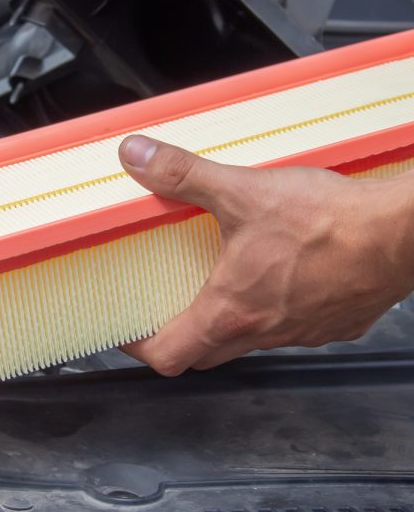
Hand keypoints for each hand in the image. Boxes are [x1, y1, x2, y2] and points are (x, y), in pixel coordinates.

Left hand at [118, 134, 413, 375]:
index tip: (125, 328)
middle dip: (177, 334)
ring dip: (224, 320)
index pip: (169, 355)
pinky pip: (290, 328)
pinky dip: (269, 310)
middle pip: (205, 353)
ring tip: (213, 281)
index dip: (138, 345)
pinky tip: (274, 275)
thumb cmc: (330, 223)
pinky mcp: (334, 323)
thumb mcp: (240, 190)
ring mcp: (303, 333)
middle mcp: (266, 332)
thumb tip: (137, 157)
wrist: (403, 233)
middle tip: (161, 305)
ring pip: (248, 341)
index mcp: (232, 309)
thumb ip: (182, 175)